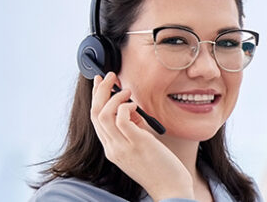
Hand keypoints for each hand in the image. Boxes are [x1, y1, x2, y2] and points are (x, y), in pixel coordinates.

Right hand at [90, 72, 193, 200]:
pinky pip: (122, 119)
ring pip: (103, 115)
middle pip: (95, 114)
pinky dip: (125, 106)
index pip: (96, 120)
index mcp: (112, 149)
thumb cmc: (161, 168)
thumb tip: (132, 109)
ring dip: (113, 96)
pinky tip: (135, 104)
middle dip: (100, 91)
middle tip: (110, 76)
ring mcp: (122, 147)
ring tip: (126, 89)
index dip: (97, 98)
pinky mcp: (137, 144)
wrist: (171, 189)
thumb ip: (134, 129)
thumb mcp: (142, 145)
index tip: (101, 83)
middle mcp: (112, 148)